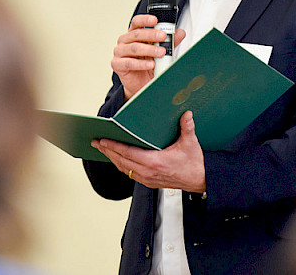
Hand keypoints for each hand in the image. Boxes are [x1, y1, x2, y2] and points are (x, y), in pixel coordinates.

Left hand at [91, 111, 205, 192]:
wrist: (200, 180)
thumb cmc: (194, 162)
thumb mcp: (191, 143)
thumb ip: (187, 127)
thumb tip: (186, 113)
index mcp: (155, 162)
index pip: (128, 153)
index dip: (113, 146)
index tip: (102, 140)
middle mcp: (148, 172)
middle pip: (121, 161)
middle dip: (107, 150)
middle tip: (95, 142)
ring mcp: (147, 178)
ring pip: (124, 168)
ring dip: (112, 158)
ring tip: (102, 148)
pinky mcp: (149, 182)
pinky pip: (130, 173)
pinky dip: (121, 164)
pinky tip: (116, 158)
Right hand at [111, 14, 185, 99]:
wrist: (141, 84)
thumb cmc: (148, 65)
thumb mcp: (161, 52)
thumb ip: (169, 42)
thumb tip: (180, 33)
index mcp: (134, 34)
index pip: (137, 23)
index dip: (145, 20)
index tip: (155, 20)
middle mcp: (125, 41)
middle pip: (136, 34)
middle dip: (151, 34)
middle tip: (163, 36)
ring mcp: (119, 52)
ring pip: (134, 48)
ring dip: (149, 49)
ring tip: (161, 53)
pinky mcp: (117, 64)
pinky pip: (128, 63)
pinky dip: (141, 64)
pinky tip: (151, 64)